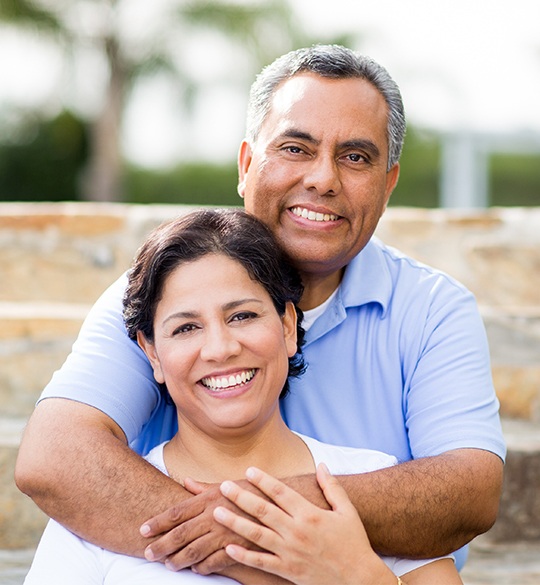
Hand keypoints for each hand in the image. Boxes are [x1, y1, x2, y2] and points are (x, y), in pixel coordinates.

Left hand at [140, 478, 268, 573]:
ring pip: (195, 550)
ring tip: (168, 565)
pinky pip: (216, 561)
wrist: (284, 502)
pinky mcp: (240, 546)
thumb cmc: (254, 491)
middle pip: (181, 533)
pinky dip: (204, 567)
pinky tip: (197, 570)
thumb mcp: (227, 485)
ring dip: (179, 559)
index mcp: (211, 498)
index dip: (158, 522)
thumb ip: (204, 487)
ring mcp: (227, 532)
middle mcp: (215, 515)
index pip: (177, 511)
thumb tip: (185, 481)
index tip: (143, 529)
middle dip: (162, 544)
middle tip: (147, 553)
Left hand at [213, 464, 395, 584]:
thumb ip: (332, 487)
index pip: (281, 492)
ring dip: (234, 523)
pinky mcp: (288, 571)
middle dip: (241, 497)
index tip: (249, 470)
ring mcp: (290, 553)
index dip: (263, 480)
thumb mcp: (347, 511)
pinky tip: (228, 548)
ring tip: (216, 512)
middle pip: (263, 510)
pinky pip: (261, 563)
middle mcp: (297, 532)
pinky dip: (243, 556)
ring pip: (256, 535)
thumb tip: (321, 464)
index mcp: (310, 514)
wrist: (360, 580)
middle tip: (223, 486)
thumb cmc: (354, 543)